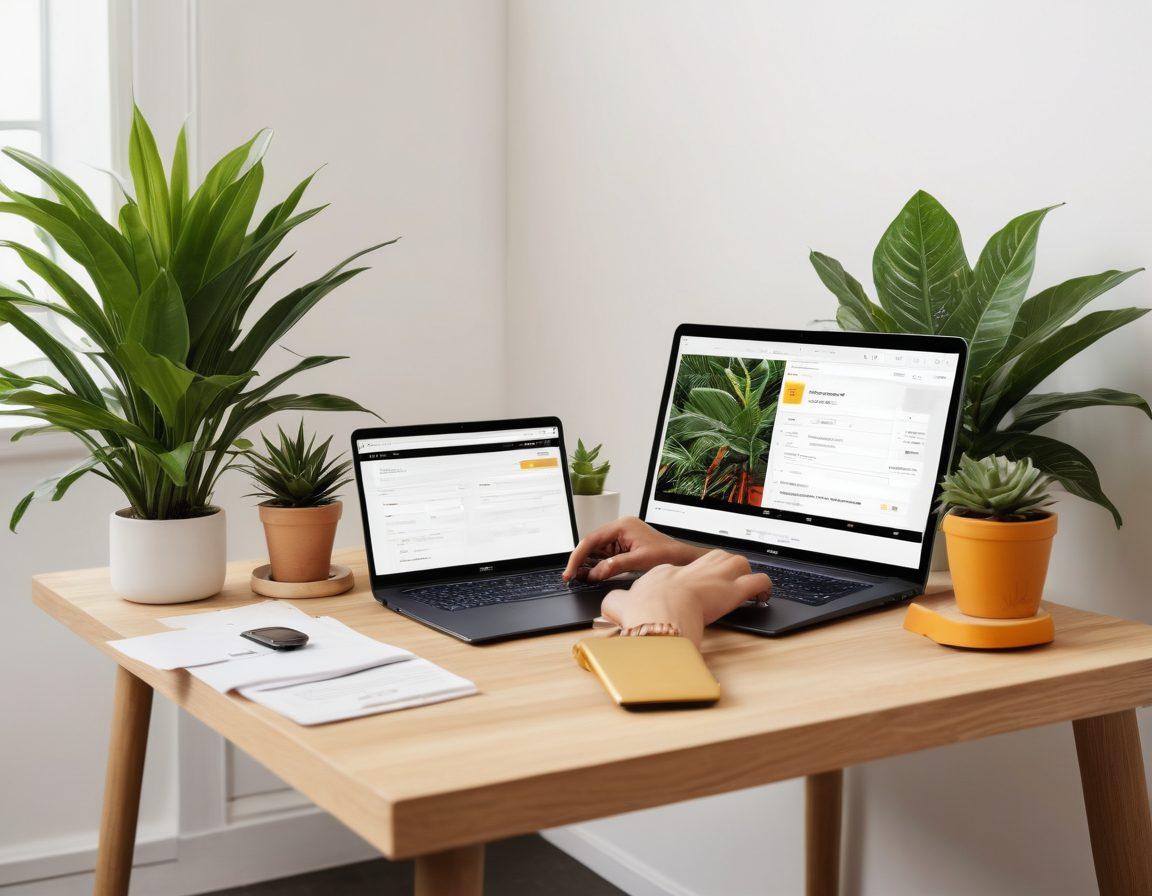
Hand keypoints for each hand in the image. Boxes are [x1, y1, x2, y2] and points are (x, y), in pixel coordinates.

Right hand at [563, 516, 708, 582]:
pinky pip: (605, 554)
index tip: (570, 571)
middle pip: (591, 543)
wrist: (683, 559)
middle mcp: (620, 528)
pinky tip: (591, 574)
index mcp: (622, 525)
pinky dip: (597, 565)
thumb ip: (613, 566)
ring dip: (587, 563)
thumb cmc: (667, 555)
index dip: (578, 556)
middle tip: (570, 577)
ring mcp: (622, 537)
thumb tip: (593, 574)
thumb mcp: (639, 561)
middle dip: (580, 560)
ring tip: (578, 578)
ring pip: (596, 550)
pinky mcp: (624, 546)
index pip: (592, 539)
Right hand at [600, 550, 772, 645]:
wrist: (659, 614)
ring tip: (742, 585)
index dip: (687, 580)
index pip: (681, 569)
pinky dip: (763, 587)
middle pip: (712, 559)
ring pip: (737, 562)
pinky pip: (757, 582)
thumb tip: (610, 605)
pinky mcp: (733, 591)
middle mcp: (693, 569)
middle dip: (718, 569)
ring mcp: (715, 578)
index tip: (689, 591)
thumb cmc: (643, 611)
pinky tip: (763, 595)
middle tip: (719, 585)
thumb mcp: (621, 605)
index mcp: (667, 571)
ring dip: (741, 573)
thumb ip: (616, 603)